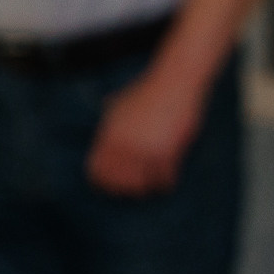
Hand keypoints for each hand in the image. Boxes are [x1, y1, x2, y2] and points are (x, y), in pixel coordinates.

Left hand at [86, 68, 205, 196]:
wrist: (175, 82)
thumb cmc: (149, 90)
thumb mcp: (120, 103)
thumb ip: (110, 120)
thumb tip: (105, 126)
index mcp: (109, 136)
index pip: (98, 171)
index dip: (104, 183)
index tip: (113, 187)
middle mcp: (123, 146)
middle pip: (119, 182)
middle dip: (127, 189)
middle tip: (136, 191)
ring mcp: (144, 150)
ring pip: (141, 184)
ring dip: (147, 187)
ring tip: (152, 187)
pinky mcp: (166, 152)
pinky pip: (164, 178)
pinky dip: (166, 182)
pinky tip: (168, 180)